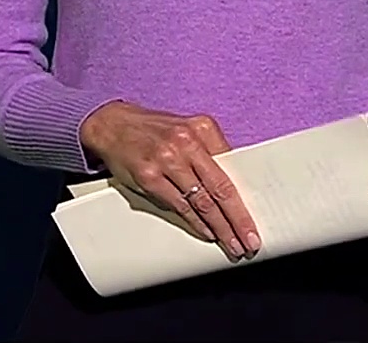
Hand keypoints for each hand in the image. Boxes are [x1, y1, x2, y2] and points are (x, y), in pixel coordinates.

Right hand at [79, 101, 260, 259]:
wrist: (112, 125)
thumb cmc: (153, 131)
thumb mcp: (186, 130)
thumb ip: (208, 152)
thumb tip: (232, 187)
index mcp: (202, 129)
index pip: (233, 168)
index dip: (246, 197)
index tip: (255, 217)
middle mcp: (186, 143)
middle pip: (220, 188)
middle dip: (238, 219)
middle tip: (250, 241)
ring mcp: (167, 160)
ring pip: (202, 201)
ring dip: (219, 227)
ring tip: (231, 243)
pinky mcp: (149, 177)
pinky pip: (178, 206)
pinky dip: (195, 222)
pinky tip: (206, 232)